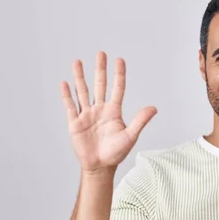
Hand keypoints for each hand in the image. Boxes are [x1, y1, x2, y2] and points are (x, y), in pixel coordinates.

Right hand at [60, 52, 156, 173]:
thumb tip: (154, 108)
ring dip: (80, 77)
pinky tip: (65, 83)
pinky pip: (70, 106)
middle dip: (100, 69)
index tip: (119, 59)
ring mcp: (87, 115)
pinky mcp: (75, 123)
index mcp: (114, 111)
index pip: (117, 88)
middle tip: (101, 53)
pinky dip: (67, 95)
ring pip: (82, 91)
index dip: (119, 74)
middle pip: (100, 85)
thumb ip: (140, 121)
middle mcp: (100, 109)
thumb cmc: (116, 153)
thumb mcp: (130, 136)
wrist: (100, 166)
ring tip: (77, 62)